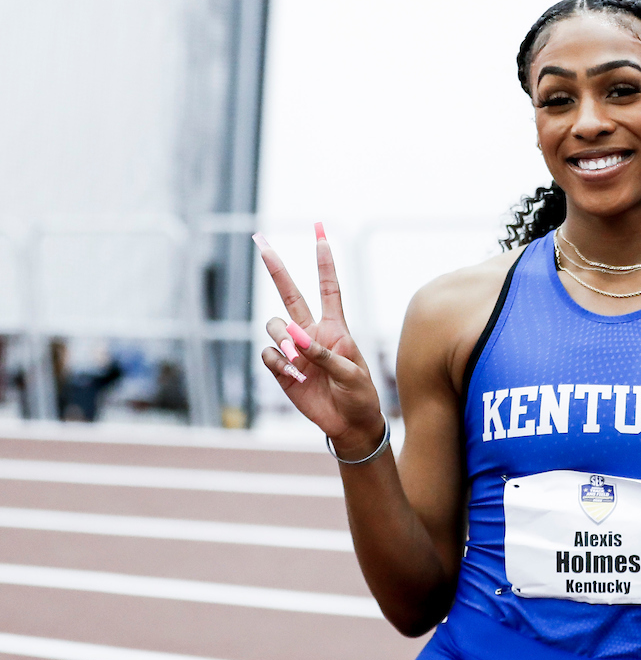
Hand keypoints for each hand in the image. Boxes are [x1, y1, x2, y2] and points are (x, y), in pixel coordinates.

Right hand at [255, 224, 382, 454]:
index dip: (324, 263)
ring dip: (281, 338)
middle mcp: (311, 333)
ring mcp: (294, 350)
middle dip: (277, 270)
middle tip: (261, 243)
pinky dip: (278, 363)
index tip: (320, 235)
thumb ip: (327, 355)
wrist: (349, 423)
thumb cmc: (359, 395)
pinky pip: (268, 356)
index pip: (328, 289)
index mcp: (335, 328)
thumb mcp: (352, 374)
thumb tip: (297, 339)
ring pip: (274, 327)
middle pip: (290, 295)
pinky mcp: (282, 369)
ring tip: (296, 358)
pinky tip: (294, 376)